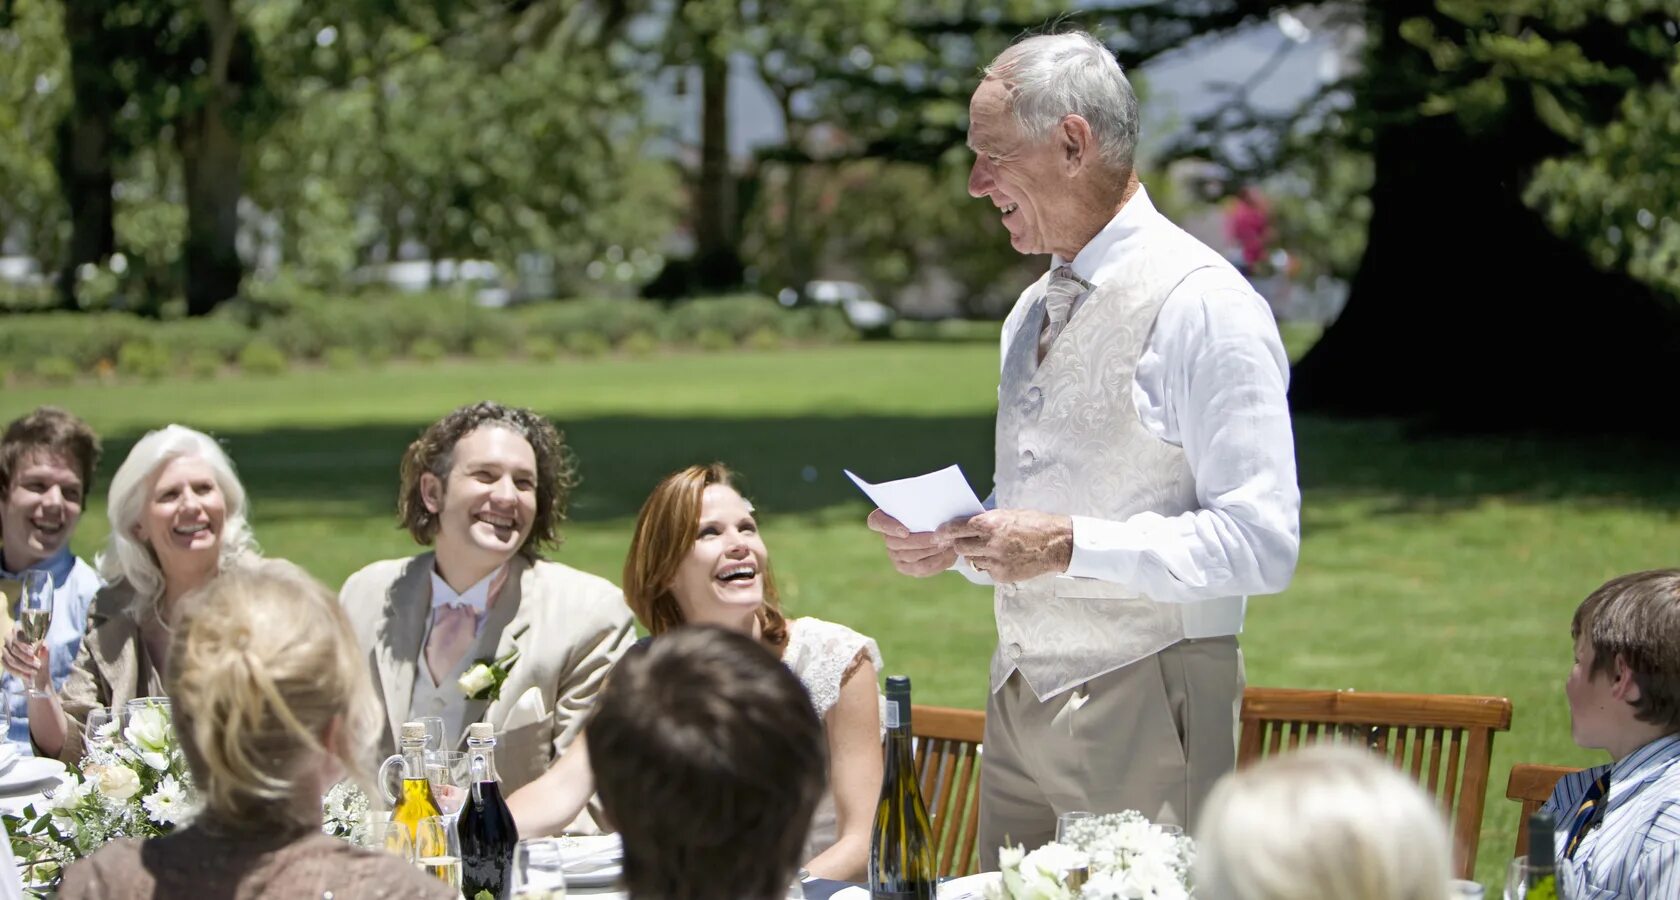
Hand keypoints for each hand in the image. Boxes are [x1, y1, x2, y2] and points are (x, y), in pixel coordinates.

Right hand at [1, 632, 45, 688]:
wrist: (37, 669)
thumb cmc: (41, 655)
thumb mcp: (45, 652)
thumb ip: (44, 649)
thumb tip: (44, 644)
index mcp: (20, 631)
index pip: (17, 635)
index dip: (24, 645)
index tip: (33, 652)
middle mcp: (9, 639)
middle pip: (14, 649)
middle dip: (26, 659)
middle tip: (38, 665)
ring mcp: (5, 649)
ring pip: (11, 659)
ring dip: (24, 667)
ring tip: (35, 672)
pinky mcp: (3, 660)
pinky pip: (8, 667)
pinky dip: (19, 673)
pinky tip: (28, 677)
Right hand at [866, 509, 956, 576]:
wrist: (936, 528)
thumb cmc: (928, 511)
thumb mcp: (926, 504)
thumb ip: (924, 505)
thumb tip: (935, 513)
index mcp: (883, 518)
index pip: (876, 521)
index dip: (888, 527)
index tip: (905, 531)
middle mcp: (886, 538)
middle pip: (896, 543)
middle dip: (920, 541)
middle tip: (938, 537)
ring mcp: (895, 555)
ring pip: (910, 557)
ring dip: (930, 551)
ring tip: (946, 544)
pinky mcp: (906, 568)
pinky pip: (920, 569)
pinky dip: (936, 561)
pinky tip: (946, 553)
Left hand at [940, 509, 1073, 583]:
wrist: (1057, 543)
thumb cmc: (1032, 524)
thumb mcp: (1007, 514)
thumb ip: (986, 521)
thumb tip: (964, 525)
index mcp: (990, 524)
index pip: (956, 528)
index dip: (944, 532)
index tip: (937, 535)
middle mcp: (990, 543)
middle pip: (960, 547)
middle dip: (960, 545)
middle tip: (965, 542)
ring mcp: (996, 561)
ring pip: (972, 560)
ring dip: (976, 556)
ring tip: (991, 549)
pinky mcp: (1002, 575)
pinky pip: (986, 570)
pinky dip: (990, 565)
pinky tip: (1004, 558)